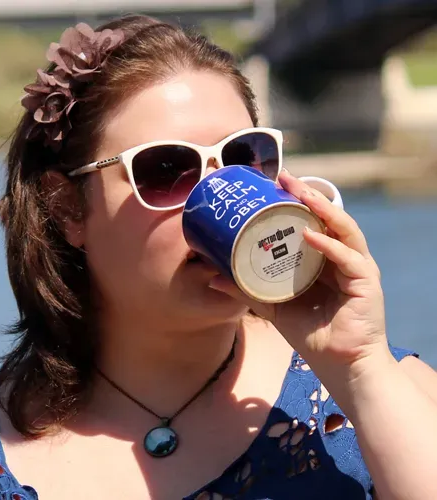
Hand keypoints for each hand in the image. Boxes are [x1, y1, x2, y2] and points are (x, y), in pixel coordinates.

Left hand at [209, 169, 390, 372]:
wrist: (338, 365)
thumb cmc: (310, 334)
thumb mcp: (274, 305)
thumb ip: (247, 290)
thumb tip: (213, 278)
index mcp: (324, 259)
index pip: (313, 221)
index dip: (296, 202)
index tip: (273, 185)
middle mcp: (342, 257)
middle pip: (328, 217)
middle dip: (306, 195)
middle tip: (284, 178)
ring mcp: (357, 267)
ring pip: (343, 228)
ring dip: (322, 208)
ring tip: (299, 193)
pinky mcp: (366, 281)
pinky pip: (347, 257)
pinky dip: (328, 244)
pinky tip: (309, 234)